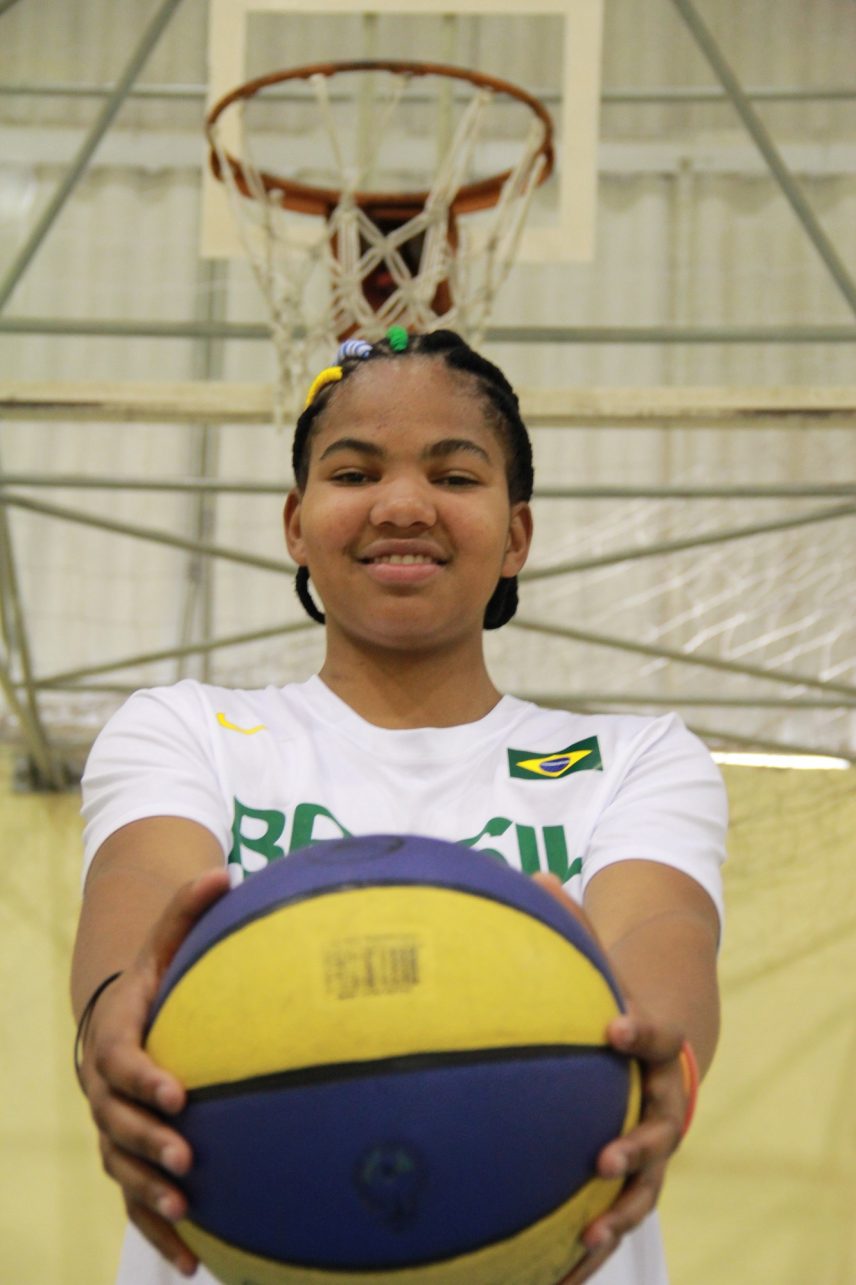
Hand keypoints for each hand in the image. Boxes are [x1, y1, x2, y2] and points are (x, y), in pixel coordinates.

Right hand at [77, 868, 230, 1276]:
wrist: (118, 1021)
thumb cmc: (154, 981)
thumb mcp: (165, 943)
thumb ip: (188, 911)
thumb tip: (226, 870)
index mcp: (115, 1039)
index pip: (122, 1062)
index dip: (143, 1080)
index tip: (177, 1093)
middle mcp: (105, 1092)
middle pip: (116, 1125)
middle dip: (148, 1144)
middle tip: (188, 1158)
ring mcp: (111, 1131)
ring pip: (121, 1170)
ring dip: (149, 1194)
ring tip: (187, 1210)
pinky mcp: (127, 1161)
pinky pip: (135, 1201)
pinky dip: (158, 1230)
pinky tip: (192, 1261)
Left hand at [531, 873, 689, 1283]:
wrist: (667, 1040)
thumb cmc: (618, 995)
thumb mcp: (603, 959)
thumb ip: (572, 926)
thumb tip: (530, 874)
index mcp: (651, 1042)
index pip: (651, 1032)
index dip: (636, 1028)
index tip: (610, 1026)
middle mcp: (661, 1096)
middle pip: (662, 1126)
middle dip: (636, 1145)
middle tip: (601, 1158)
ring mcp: (654, 1140)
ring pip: (648, 1184)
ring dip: (620, 1212)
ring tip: (587, 1240)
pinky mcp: (637, 1171)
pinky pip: (620, 1211)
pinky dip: (598, 1238)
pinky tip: (559, 1271)